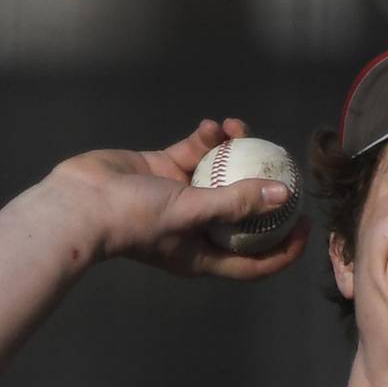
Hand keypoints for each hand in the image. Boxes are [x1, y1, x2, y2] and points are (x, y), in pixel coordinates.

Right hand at [51, 118, 309, 279]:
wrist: (81, 201)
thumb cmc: (134, 219)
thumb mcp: (192, 212)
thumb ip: (237, 202)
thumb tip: (282, 195)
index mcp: (204, 254)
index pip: (255, 261)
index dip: (284, 249)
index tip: (307, 227)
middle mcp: (195, 229)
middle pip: (243, 214)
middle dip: (264, 190)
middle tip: (285, 168)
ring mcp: (180, 199)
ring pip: (219, 176)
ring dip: (233, 152)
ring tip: (237, 128)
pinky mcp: (163, 171)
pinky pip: (194, 154)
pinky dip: (204, 140)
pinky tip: (210, 125)